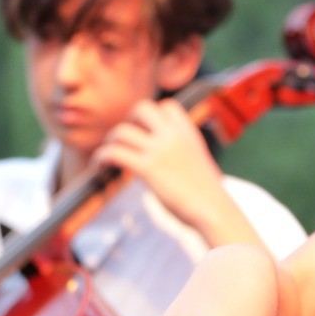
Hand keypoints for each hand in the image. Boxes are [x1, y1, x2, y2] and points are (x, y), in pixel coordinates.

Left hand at [94, 99, 251, 243]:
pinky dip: (101, 157)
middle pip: (142, 108)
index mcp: (188, 132)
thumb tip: (169, 160)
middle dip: (129, 120)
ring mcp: (160, 150)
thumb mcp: (199, 161)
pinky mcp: (148, 168)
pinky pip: (114, 152)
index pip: (167, 105)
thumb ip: (183, 152)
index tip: (145, 130)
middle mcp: (173, 135)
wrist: (214, 210)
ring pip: (122, 131)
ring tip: (107, 157)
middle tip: (125, 140)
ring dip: (110, 141)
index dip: (153, 114)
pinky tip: (100, 167)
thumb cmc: (208, 194)